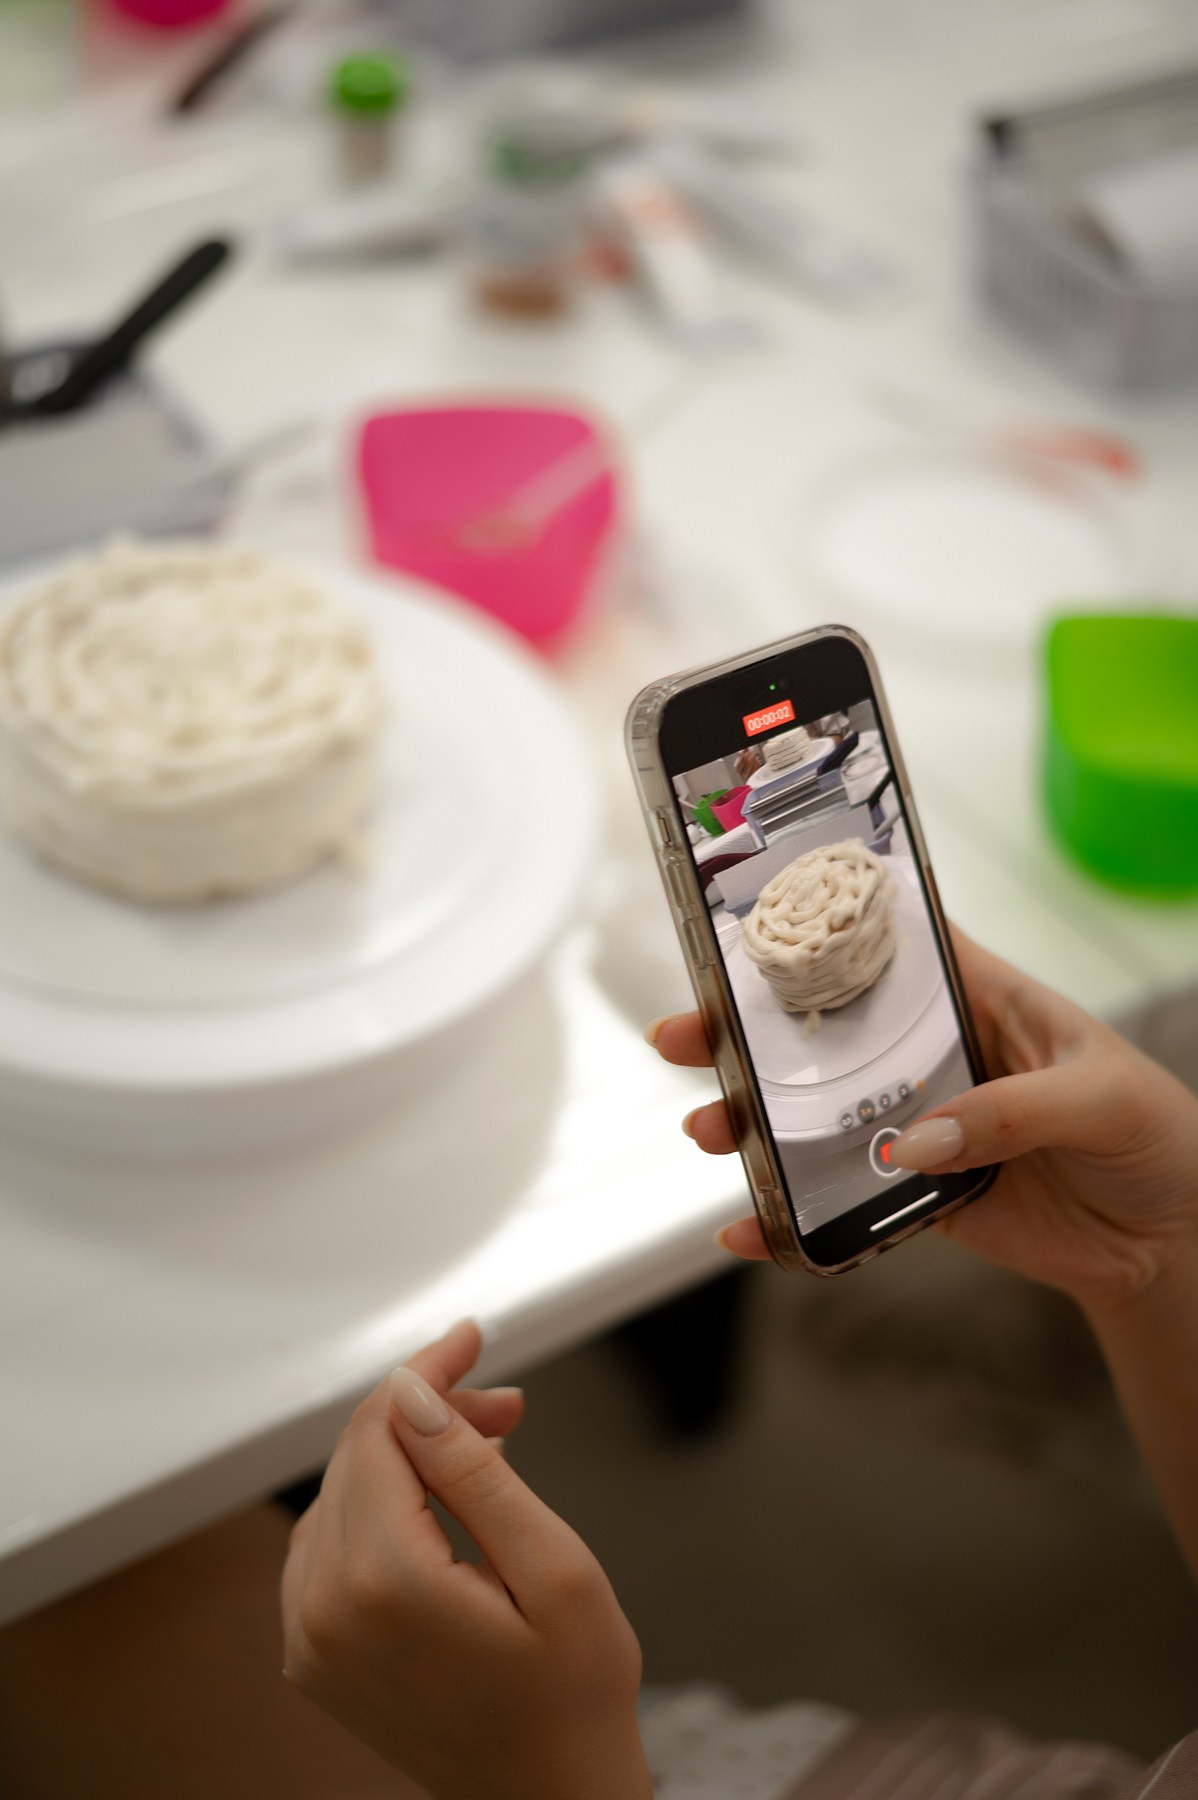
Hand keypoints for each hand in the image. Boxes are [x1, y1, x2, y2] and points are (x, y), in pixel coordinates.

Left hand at [281, 1321, 650, 1799]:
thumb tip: (415, 1395)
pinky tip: (439, 1504)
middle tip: (507, 1407)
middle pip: (358, 1454)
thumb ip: (476, 1472)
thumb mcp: (555, 1567)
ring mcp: (310, 1639)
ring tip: (488, 1451)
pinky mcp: (312, 1655)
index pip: (382, 1428)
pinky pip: (328, 1543)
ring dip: (408, 1456)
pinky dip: (380, 1505)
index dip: (429, 1372)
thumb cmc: (572, 1697)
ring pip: (341, 1491)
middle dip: (429, 1412)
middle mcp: (326, 1611)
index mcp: (385, 1584)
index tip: (471, 1338)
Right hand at [650, 929, 1197, 1315]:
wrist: (1172, 1242)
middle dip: (747, 1030)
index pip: (893, 944)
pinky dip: (792, 1219)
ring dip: (755, 1122)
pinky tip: (749, 1229)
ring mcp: (921, 1124)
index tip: (747, 925)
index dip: (823, 927)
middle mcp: (937, 1053)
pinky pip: (844, 1202)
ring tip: (709, 1131)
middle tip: (682, 1035)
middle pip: (827, 1030)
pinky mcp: (919, 1195)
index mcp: (979, 997)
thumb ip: (1011, 1112)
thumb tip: (916, 1143)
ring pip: (818, 1115)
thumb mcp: (1100, 1097)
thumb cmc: (1156, 1137)